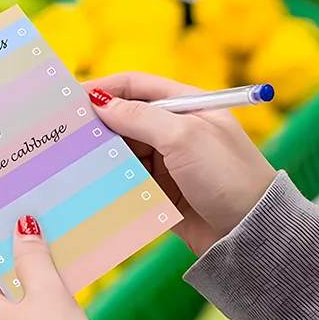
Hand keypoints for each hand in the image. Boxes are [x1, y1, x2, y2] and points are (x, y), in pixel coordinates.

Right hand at [85, 74, 275, 256]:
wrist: (254, 234)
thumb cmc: (227, 175)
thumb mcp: (183, 137)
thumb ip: (139, 117)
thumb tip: (100, 102)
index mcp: (185, 104)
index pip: (135, 86)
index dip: (103, 88)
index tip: (72, 97)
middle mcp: (174, 130)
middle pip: (125, 118)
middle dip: (97, 124)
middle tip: (64, 132)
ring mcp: (168, 162)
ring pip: (123, 150)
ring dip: (102, 154)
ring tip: (71, 159)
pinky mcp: (162, 192)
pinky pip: (128, 180)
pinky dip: (111, 180)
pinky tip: (91, 182)